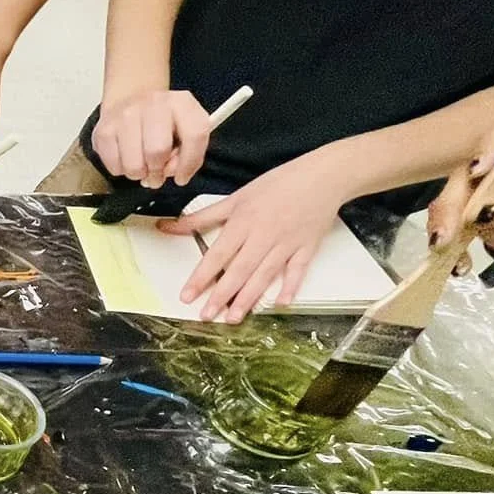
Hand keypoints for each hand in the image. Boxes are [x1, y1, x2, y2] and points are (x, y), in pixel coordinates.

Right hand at [94, 89, 215, 188]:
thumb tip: (169, 171)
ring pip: (134, 165)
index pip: (194, 135)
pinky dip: (121, 170)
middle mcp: (154, 103)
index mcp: (181, 103)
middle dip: (158, 171)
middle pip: (158, 151)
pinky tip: (126, 158)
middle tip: (156, 172)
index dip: (190, 163)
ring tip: (142, 165)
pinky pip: (115, 166)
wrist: (131, 102)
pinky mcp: (104, 129)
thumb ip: (188, 153)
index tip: (182, 177)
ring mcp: (125, 114)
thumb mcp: (185, 132)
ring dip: (139, 174)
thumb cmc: (162, 125)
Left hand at [158, 155, 350, 321]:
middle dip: (221, 295)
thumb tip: (170, 225)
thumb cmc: (278, 184)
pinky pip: (297, 271)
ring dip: (248, 298)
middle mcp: (264, 235)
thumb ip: (203, 216)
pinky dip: (290, 287)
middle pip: (239, 269)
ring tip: (233, 317)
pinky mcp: (307, 248)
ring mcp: (287, 243)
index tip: (188, 295)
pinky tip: (279, 303)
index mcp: (244, 221)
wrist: (323, 176)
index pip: (217, 254)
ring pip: (264, 275)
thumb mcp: (236, 197)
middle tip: (206, 315)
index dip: (201, 276)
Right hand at [431, 118, 493, 263]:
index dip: (491, 145)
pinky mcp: (481, 203)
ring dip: (445, 219)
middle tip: (445, 230)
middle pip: (475, 165)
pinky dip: (450, 237)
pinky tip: (454, 259)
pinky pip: (457, 215)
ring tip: (442, 247)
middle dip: (456, 198)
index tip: (477, 171)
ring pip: (458, 191)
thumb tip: (481, 212)